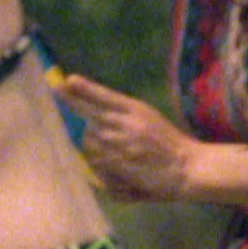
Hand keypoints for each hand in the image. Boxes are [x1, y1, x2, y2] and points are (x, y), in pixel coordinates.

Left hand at [56, 74, 194, 201]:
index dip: (84, 89)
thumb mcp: (148, 119)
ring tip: (109, 150)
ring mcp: (121, 144)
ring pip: (88, 140)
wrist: (189, 168)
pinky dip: (95, 163)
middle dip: (73, 104)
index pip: (104, 96)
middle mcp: (126, 123)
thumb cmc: (168, 144)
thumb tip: (90, 119)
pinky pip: (94, 161)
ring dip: (89, 144)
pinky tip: (109, 165)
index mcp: (136, 110)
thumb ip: (121, 115)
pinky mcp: (118, 163)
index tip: (66, 81)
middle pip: (89, 114)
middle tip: (58, 92)